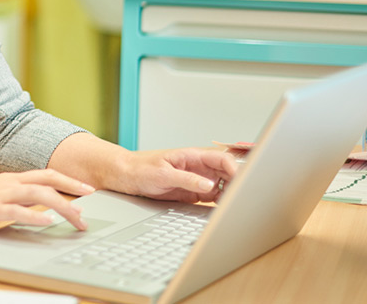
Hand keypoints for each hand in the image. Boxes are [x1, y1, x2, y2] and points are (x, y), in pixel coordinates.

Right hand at [0, 169, 95, 235]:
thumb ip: (15, 198)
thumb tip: (38, 207)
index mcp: (10, 178)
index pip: (45, 174)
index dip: (67, 179)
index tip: (85, 188)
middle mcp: (8, 183)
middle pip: (48, 179)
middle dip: (72, 187)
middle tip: (91, 196)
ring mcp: (0, 195)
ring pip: (39, 194)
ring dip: (62, 206)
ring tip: (77, 217)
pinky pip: (18, 212)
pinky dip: (36, 217)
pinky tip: (48, 222)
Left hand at [112, 148, 237, 203]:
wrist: (126, 177)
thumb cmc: (141, 168)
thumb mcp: (163, 174)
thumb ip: (187, 179)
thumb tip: (209, 185)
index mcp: (192, 156)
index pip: (222, 159)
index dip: (234, 169)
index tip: (239, 182)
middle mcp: (199, 167)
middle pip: (227, 173)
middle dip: (237, 184)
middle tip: (239, 199)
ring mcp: (198, 180)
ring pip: (223, 186)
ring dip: (230, 195)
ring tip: (232, 207)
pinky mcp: (194, 193)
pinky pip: (213, 198)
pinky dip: (220, 203)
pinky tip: (222, 210)